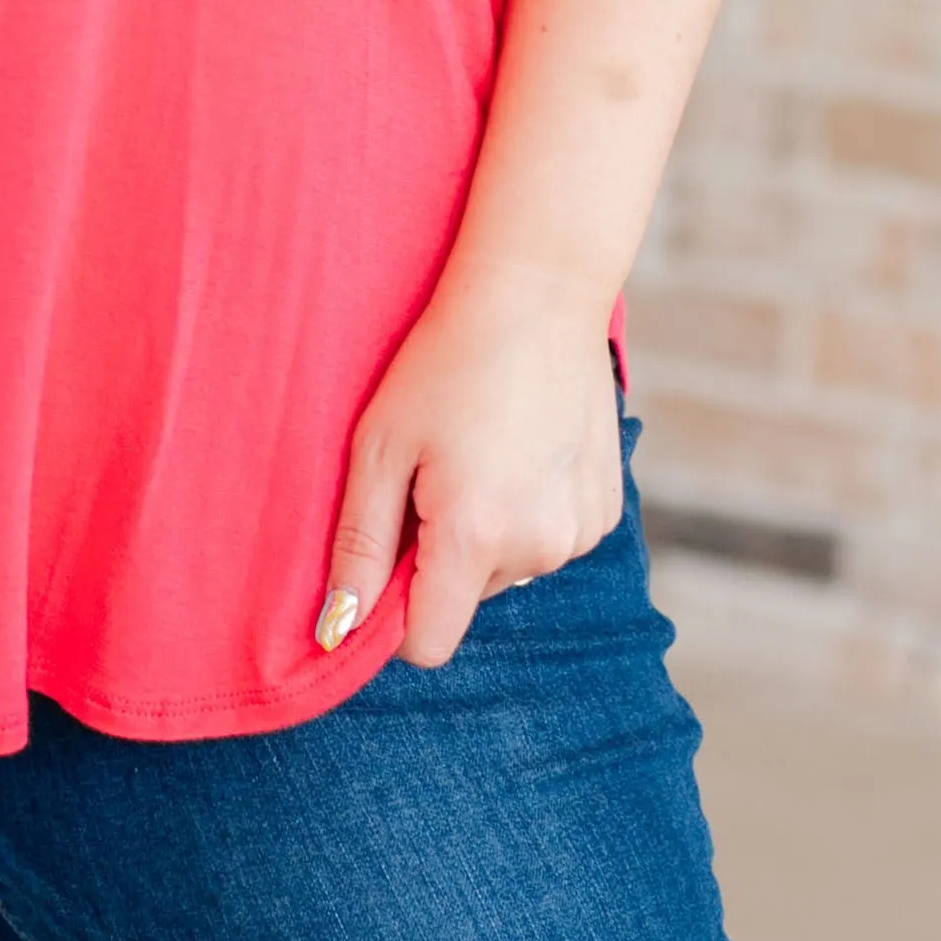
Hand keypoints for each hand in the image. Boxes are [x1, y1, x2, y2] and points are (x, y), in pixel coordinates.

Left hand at [315, 271, 626, 671]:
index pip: (427, 643)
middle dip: (440, 556)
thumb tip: (336, 630)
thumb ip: (359, 548)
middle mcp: (538, 548)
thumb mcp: (379, 449)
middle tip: (434, 474)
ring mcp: (580, 532)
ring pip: (506, 570)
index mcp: (476, 536)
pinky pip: (547, 540)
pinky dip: (527, 512)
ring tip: (481, 454)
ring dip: (485, 534)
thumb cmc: (444, 364)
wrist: (539, 297)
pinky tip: (520, 452)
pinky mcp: (605, 512)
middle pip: (464, 599)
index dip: (395, 611)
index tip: (388, 550)